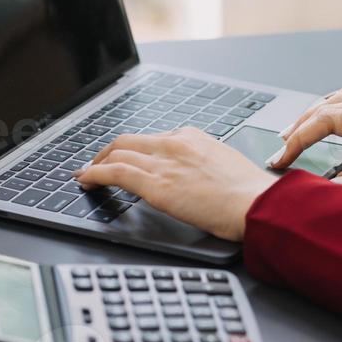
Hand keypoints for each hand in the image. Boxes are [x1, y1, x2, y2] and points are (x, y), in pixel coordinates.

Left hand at [74, 128, 275, 240]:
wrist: (256, 203)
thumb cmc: (249, 193)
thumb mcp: (225, 167)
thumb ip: (204, 166)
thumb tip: (195, 178)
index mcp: (193, 138)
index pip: (154, 139)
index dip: (135, 150)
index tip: (129, 159)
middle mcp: (174, 144)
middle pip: (128, 141)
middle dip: (108, 152)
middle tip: (97, 164)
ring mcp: (163, 162)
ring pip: (116, 153)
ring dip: (96, 164)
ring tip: (86, 175)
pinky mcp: (155, 184)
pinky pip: (114, 172)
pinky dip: (94, 175)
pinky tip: (85, 181)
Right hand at [271, 81, 341, 192]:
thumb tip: (337, 185)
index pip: (328, 123)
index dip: (299, 139)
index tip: (282, 158)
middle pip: (326, 108)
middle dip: (297, 130)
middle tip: (278, 154)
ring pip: (338, 98)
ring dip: (312, 114)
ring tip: (293, 133)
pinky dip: (334, 101)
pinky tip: (329, 108)